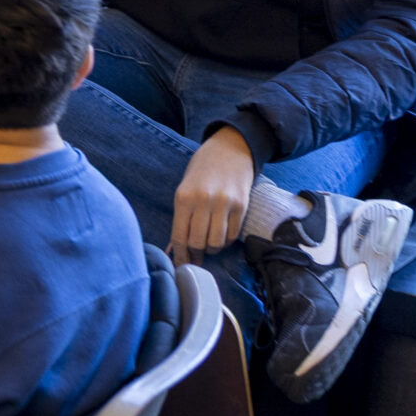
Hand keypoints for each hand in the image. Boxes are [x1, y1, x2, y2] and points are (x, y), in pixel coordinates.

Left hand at [170, 126, 255, 259]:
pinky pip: (232, 235)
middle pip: (198, 243)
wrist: (230, 150)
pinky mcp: (241, 206)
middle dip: (196, 254)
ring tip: (209, 244)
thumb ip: (181, 218)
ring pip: (216, 242)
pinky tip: (221, 236)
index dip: (180, 256)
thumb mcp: (184, 190)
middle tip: (196, 257)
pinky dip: (226, 241)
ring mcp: (224, 203)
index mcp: (184, 197)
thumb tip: (174, 249)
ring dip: (212, 249)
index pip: (179, 236)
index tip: (181, 265)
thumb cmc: (202, 171)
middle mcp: (203, 201)